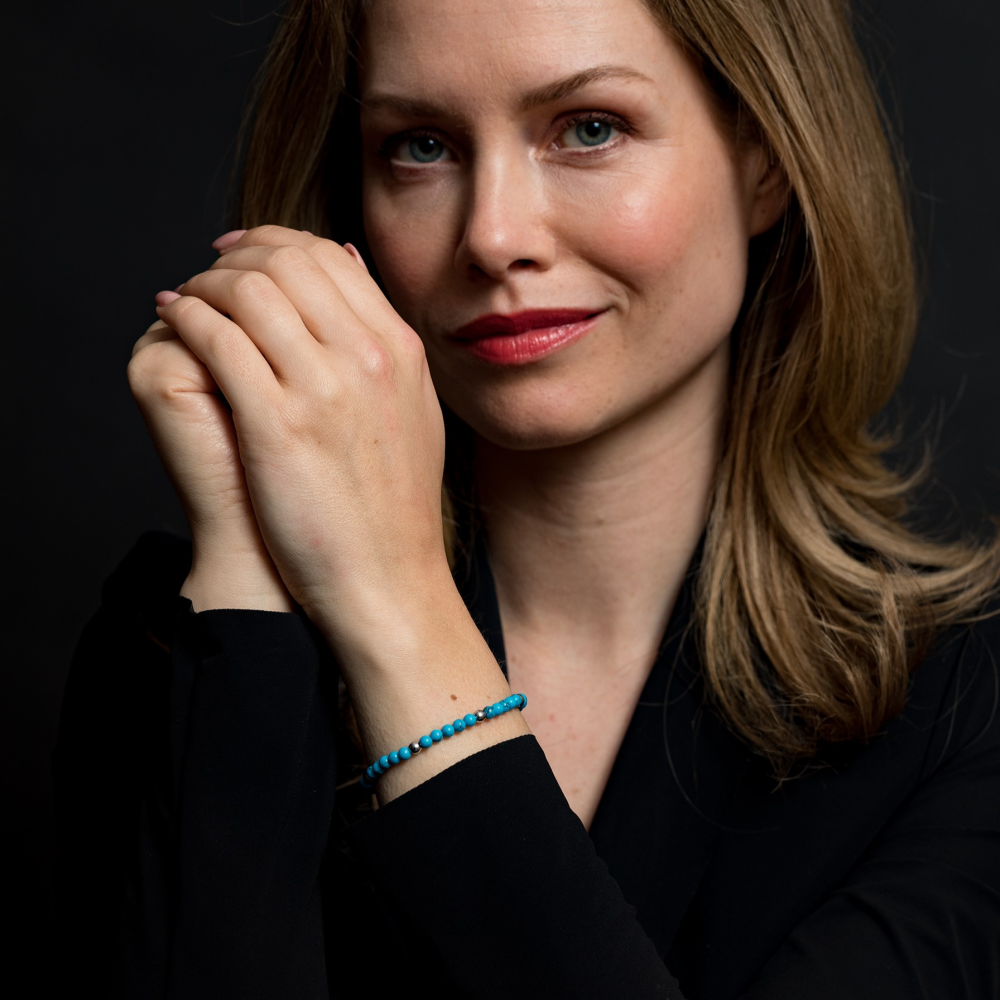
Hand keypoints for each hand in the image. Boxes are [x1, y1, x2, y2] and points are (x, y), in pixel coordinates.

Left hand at [152, 227, 448, 649]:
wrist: (390, 578)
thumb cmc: (394, 507)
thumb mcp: (412, 410)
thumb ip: (381, 340)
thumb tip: (346, 267)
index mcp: (399, 350)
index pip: (327, 258)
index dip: (272, 244)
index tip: (241, 256)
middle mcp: (366, 357)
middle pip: (285, 262)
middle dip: (234, 257)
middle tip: (207, 274)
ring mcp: (323, 389)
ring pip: (247, 290)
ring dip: (204, 285)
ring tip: (187, 300)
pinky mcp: (277, 425)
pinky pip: (217, 339)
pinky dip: (186, 318)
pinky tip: (174, 324)